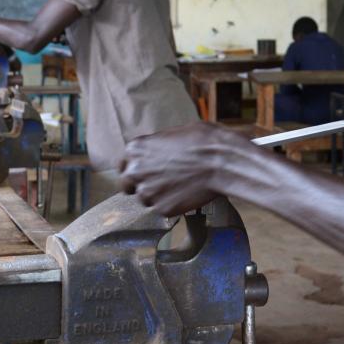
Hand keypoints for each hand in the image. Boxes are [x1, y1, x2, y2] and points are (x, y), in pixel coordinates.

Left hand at [119, 122, 246, 215]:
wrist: (221, 161)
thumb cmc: (202, 141)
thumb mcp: (172, 134)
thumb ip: (155, 147)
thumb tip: (154, 154)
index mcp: (135, 149)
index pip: (122, 165)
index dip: (134, 169)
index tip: (143, 172)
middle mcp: (135, 171)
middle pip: (127, 185)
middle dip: (139, 185)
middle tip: (158, 183)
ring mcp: (147, 193)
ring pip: (145, 199)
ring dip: (157, 195)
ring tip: (179, 186)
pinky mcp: (162, 209)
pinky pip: (162, 208)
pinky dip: (171, 204)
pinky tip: (186, 193)